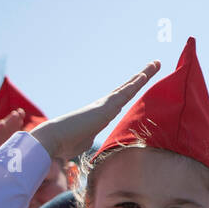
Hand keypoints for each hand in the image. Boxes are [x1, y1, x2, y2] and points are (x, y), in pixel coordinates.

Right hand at [30, 62, 160, 160]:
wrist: (52, 140)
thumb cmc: (64, 143)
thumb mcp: (82, 142)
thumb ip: (89, 138)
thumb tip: (89, 138)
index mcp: (100, 114)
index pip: (120, 99)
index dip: (131, 89)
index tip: (140, 81)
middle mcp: (103, 105)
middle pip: (127, 88)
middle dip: (141, 77)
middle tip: (154, 64)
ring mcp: (104, 105)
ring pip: (128, 87)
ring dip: (143, 75)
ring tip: (156, 63)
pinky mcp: (105, 108)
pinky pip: (124, 94)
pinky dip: (135, 84)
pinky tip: (144, 76)